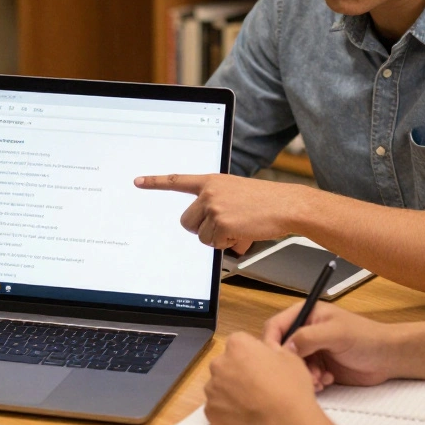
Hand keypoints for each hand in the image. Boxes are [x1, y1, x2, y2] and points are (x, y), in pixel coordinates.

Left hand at [134, 173, 299, 253]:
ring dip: (217, 238)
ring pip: (200, 236)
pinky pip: (213, 244)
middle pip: (186, 222)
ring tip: (239, 226)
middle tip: (223, 226)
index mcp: (211, 182)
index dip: (155, 182)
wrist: (286, 205)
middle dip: (202, 229)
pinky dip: (227, 244)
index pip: (177, 180)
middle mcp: (209, 192)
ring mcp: (213, 206)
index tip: (138, 181)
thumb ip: (220, 208)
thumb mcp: (237, 196)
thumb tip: (216, 235)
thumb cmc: (266, 202)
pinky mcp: (220, 222)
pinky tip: (243, 231)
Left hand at [204, 332, 319, 424]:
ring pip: (219, 387)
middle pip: (226, 364)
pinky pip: (217, 408)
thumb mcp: (290, 357)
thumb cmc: (291, 388)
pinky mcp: (210, 412)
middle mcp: (219, 364)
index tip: (262, 367)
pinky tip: (244, 418)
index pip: (239, 343)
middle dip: (237, 372)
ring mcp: (212, 389)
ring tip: (251, 406)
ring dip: (230, 392)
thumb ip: (272, 349)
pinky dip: (227, 412)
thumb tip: (266, 351)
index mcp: (237, 345)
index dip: (251, 355)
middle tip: (256, 387)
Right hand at [265, 302, 394, 388]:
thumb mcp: (336, 334)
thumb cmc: (366, 338)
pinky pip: (305, 376)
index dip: (272, 341)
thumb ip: (309, 337)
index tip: (276, 358)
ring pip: (293, 365)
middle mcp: (306, 330)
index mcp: (307, 314)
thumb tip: (285, 347)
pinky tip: (327, 380)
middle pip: (282, 348)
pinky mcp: (319, 366)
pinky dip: (313, 381)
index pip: (277, 325)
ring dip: (303, 375)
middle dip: (290, 363)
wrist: (388, 358)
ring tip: (319, 378)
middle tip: (304, 372)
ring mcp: (313, 349)